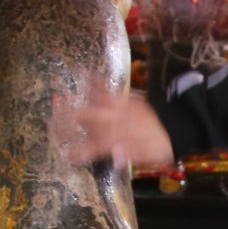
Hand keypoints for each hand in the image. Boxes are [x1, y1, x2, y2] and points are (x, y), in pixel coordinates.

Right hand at [50, 88, 175, 170]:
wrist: (175, 127)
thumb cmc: (159, 146)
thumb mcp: (149, 156)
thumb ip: (130, 155)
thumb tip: (115, 156)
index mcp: (123, 138)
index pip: (96, 146)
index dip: (80, 152)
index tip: (67, 156)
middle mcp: (120, 120)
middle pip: (90, 119)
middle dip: (69, 121)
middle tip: (52, 123)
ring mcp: (122, 107)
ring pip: (97, 102)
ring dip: (78, 100)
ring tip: (59, 97)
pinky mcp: (126, 99)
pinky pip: (108, 88)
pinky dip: (96, 81)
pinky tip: (85, 72)